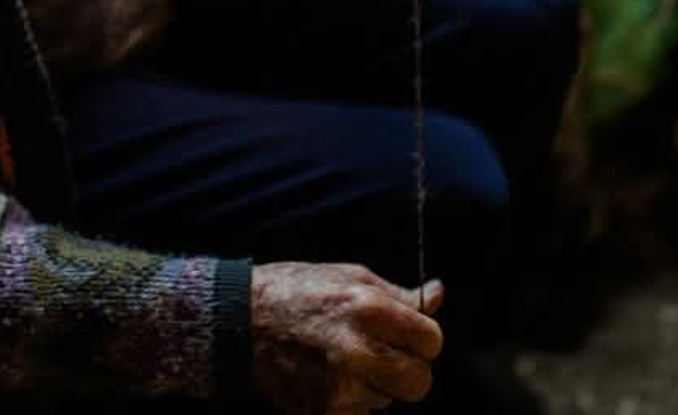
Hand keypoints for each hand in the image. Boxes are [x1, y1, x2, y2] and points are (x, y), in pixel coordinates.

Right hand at [251, 262, 444, 413]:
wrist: (240, 321)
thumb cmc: (299, 291)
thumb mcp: (351, 277)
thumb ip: (398, 295)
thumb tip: (437, 293)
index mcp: (369, 309)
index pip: (432, 342)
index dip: (422, 339)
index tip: (405, 337)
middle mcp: (358, 350)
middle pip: (419, 381)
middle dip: (407, 370)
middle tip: (382, 356)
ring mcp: (339, 387)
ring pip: (387, 400)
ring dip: (373, 386)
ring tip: (340, 360)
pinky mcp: (323, 411)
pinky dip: (351, 404)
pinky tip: (328, 380)